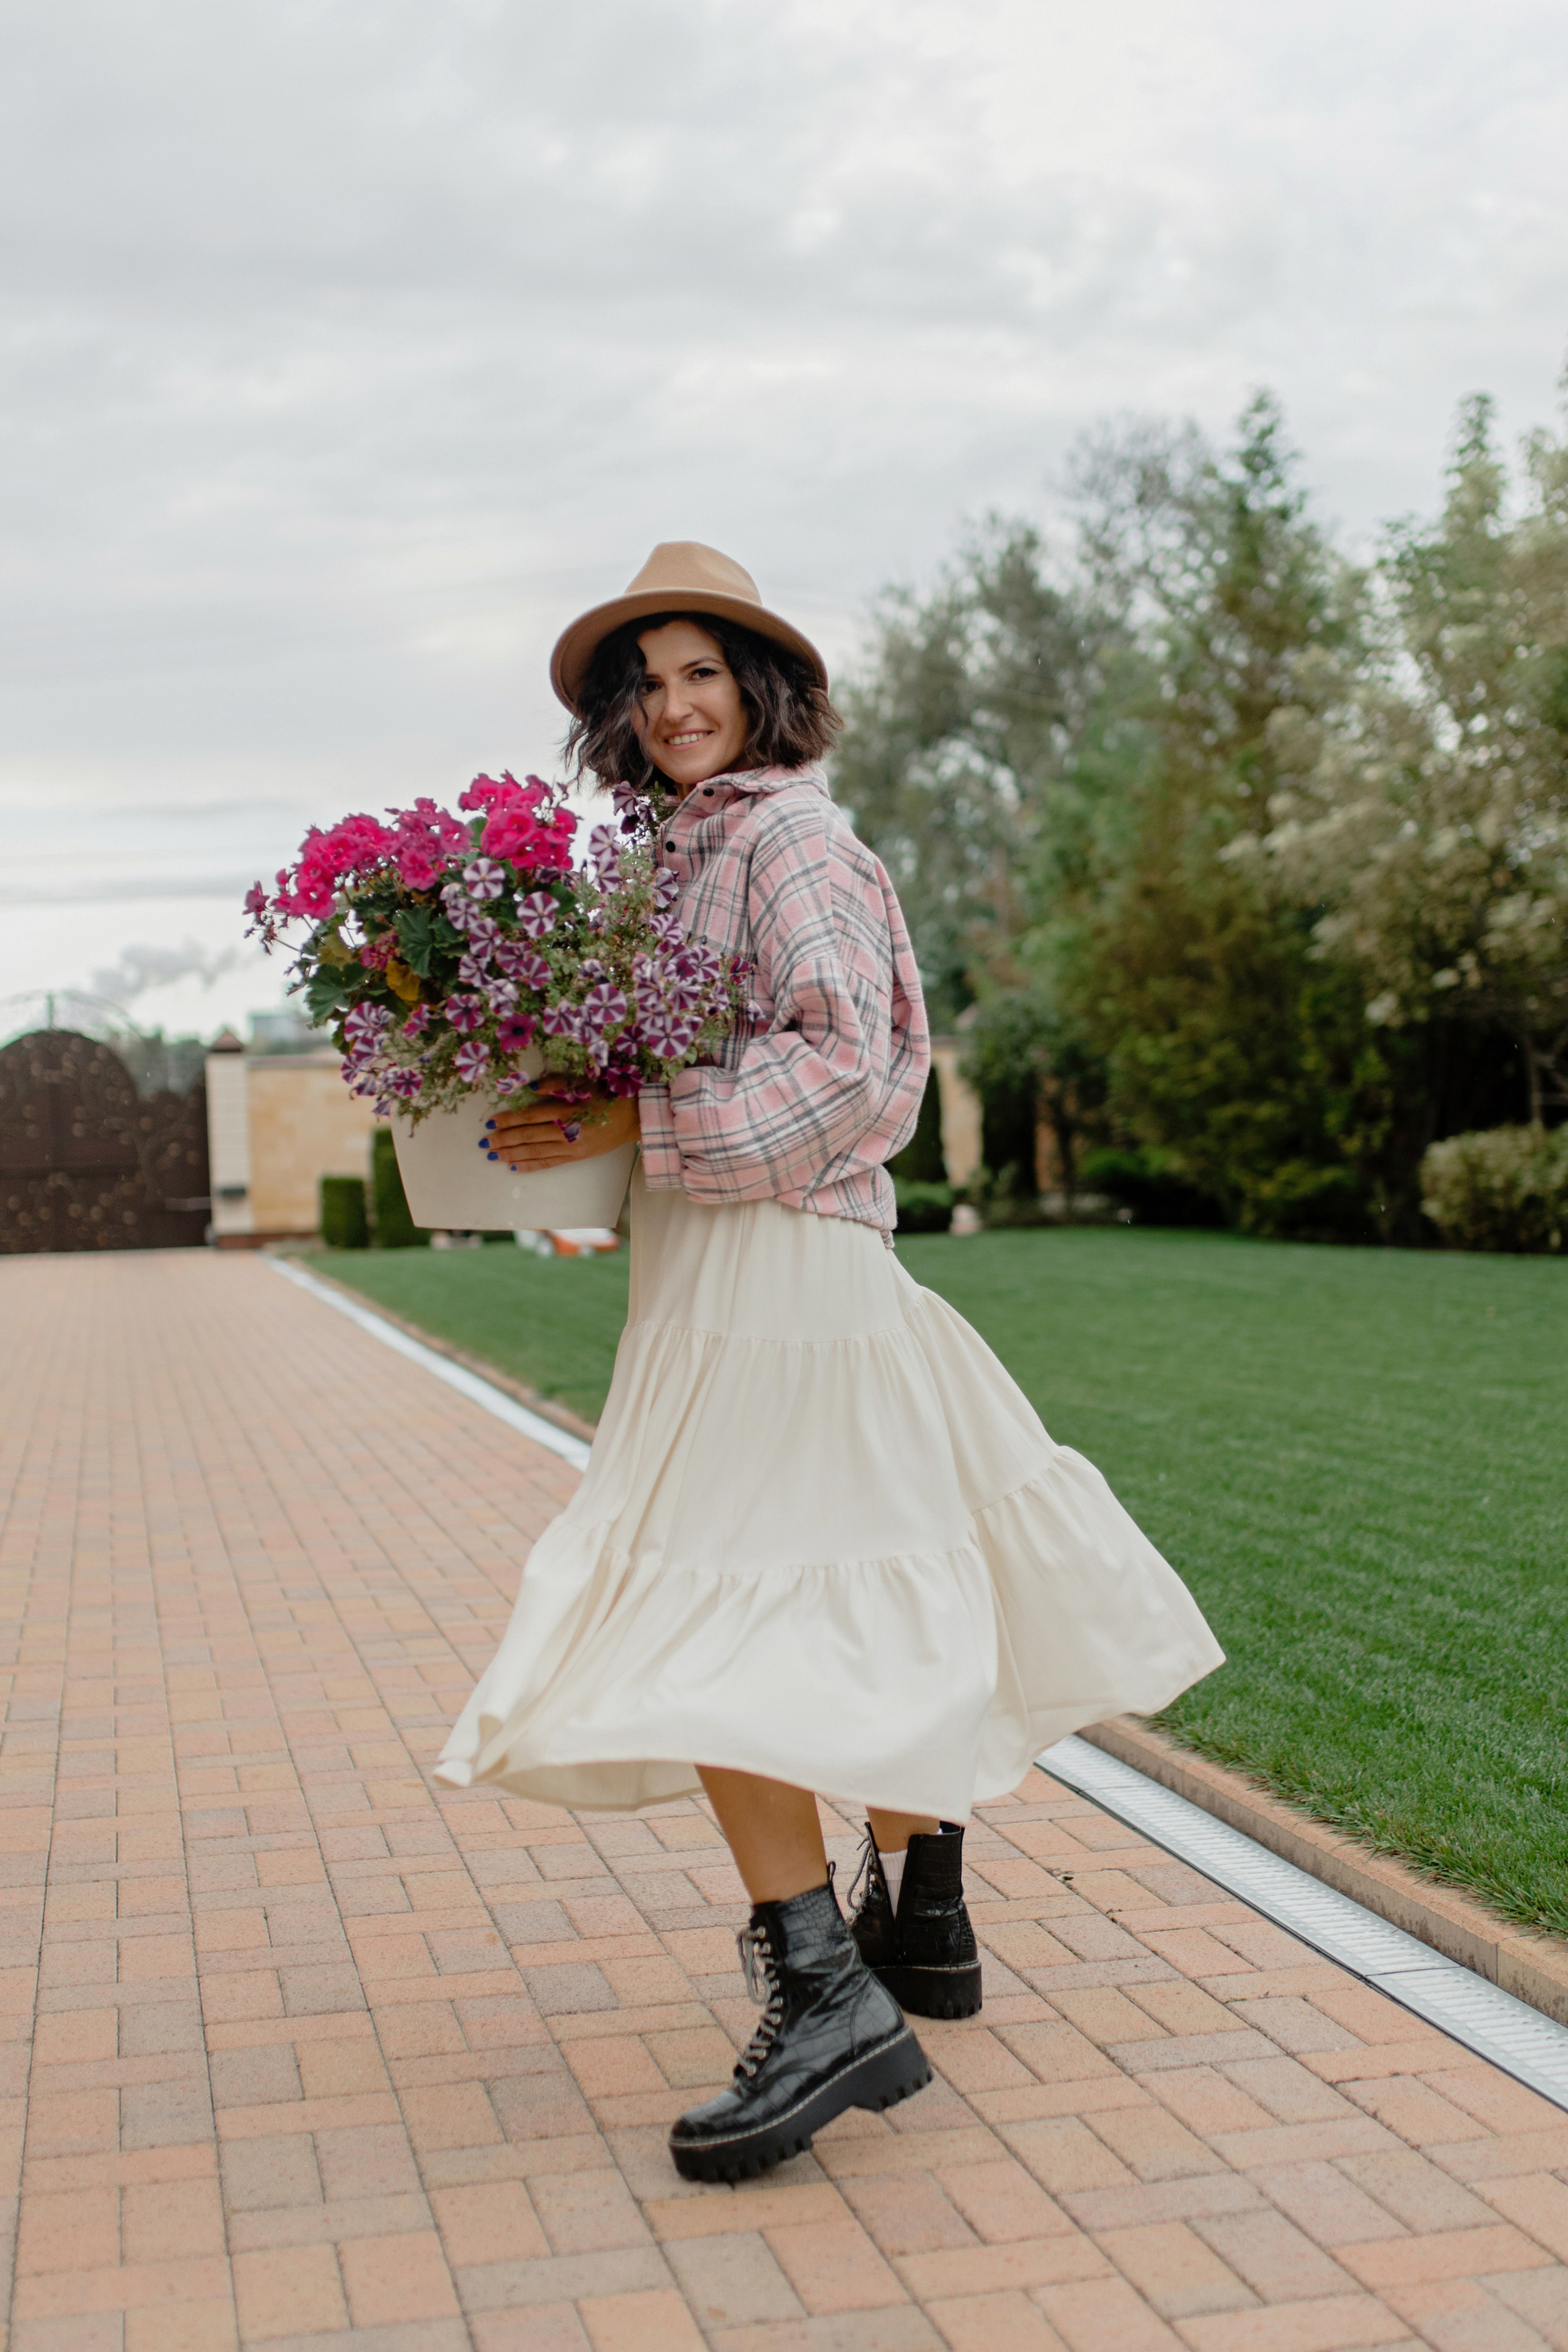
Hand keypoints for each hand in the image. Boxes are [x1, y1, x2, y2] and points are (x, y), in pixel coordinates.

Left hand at [484, 1076, 639, 1170]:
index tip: (491, 1122)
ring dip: (513, 1154)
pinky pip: (549, 1163)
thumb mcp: (583, 1082)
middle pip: (529, 1136)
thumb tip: (531, 1088)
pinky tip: (516, 1167)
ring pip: (536, 1152)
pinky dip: (532, 1165)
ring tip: (494, 1156)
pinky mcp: (576, 1157)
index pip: (531, 1116)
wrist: (633, 1118)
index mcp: (566, 1110)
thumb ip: (556, 1083)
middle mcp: (567, 1131)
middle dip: (504, 1140)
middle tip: (485, 1144)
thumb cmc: (606, 1095)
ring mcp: (571, 1147)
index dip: (509, 1120)